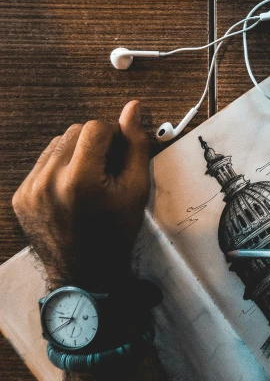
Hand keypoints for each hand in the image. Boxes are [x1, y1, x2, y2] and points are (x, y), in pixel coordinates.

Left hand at [12, 101, 150, 289]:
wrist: (84, 272)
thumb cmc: (115, 233)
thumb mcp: (136, 189)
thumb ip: (135, 145)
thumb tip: (132, 108)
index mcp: (80, 179)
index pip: (95, 127)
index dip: (114, 134)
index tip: (121, 153)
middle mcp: (49, 180)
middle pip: (75, 131)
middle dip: (95, 142)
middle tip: (108, 167)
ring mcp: (30, 188)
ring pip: (57, 143)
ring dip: (77, 152)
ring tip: (90, 178)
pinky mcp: (21, 195)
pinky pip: (43, 163)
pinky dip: (60, 167)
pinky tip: (73, 189)